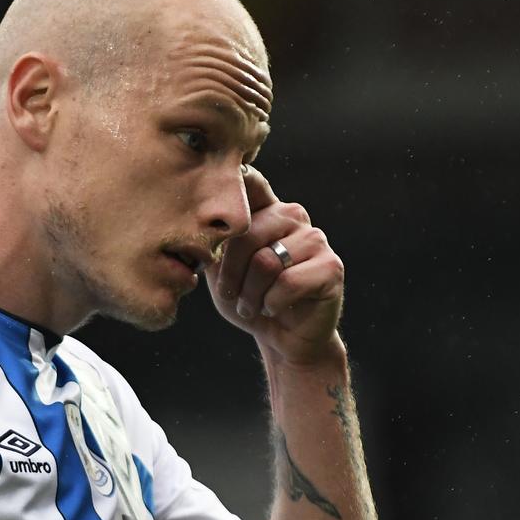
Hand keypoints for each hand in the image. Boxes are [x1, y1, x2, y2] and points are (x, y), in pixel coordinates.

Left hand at [206, 165, 344, 366]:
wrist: (282, 338)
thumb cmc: (249, 299)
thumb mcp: (219, 270)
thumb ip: (210, 243)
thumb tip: (189, 222)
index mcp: (266, 210)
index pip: (252, 181)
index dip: (234, 185)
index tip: (214, 191)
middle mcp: (293, 216)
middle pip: (247, 234)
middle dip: (231, 274)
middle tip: (231, 295)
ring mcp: (315, 239)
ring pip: (266, 262)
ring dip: (250, 294)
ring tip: (251, 305)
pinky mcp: (330, 267)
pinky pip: (288, 282)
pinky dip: (272, 303)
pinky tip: (273, 308)